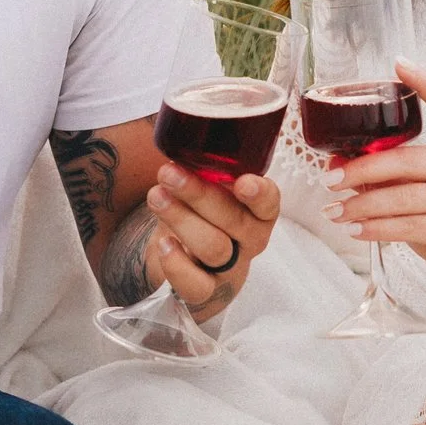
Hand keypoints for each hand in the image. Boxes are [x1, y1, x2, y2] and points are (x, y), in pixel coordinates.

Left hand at [139, 165, 281, 319]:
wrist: (188, 263)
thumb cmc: (202, 215)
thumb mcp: (208, 189)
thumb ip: (205, 169)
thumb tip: (179, 132)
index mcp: (257, 212)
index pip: (269, 203)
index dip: (260, 193)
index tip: (243, 182)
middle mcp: (249, 241)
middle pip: (234, 221)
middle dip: (199, 195)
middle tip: (169, 173)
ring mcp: (229, 269)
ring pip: (214, 247)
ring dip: (182, 219)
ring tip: (156, 197)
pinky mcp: (205, 291)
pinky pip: (195, 284)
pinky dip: (177, 264)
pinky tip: (163, 242)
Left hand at [323, 60, 425, 299]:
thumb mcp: (422, 193)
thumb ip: (388, 178)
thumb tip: (334, 164)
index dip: (425, 83)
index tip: (398, 63)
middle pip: (408, 159)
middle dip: (361, 169)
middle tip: (329, 180)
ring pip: (404, 196)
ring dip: (361, 205)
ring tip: (333, 212)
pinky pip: (411, 226)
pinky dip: (377, 229)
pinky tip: (356, 231)